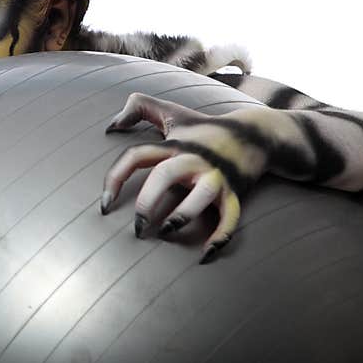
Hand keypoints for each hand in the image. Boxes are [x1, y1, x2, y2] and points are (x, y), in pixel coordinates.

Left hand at [100, 93, 275, 263]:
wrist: (257, 133)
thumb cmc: (206, 129)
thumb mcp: (173, 112)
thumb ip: (140, 107)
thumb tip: (111, 125)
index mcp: (174, 146)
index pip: (137, 157)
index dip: (115, 178)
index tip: (105, 205)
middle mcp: (193, 160)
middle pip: (165, 175)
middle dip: (148, 201)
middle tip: (137, 227)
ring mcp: (216, 175)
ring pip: (201, 196)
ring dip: (183, 215)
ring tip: (167, 231)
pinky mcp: (235, 191)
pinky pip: (230, 216)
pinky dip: (220, 236)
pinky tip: (205, 255)